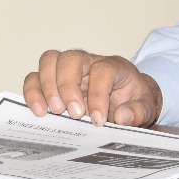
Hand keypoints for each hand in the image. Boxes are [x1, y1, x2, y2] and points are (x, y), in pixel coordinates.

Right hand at [22, 49, 162, 127]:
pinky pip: (35, 78)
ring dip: (46, 86)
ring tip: (51, 113)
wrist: (128, 97)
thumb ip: (139, 111)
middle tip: (72, 114)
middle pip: (70, 58)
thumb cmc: (134, 99)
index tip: (98, 120)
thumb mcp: (146, 107)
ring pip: (48, 61)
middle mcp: (88, 63)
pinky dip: (32, 92)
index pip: (102, 70)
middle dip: (67, 86)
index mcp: (113, 66)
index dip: (98, 94)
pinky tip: (38, 113)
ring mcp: (68, 70)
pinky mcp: (53, 81)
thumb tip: (121, 116)